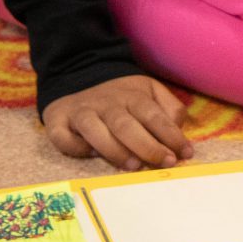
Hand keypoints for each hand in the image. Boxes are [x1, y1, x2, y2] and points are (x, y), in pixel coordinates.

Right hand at [41, 75, 192, 170]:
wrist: (80, 75)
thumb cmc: (123, 96)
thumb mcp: (150, 92)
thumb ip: (169, 108)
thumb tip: (178, 128)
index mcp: (132, 95)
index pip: (154, 115)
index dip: (170, 135)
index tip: (184, 154)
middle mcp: (107, 103)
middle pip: (126, 124)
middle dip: (147, 146)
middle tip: (165, 163)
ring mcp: (81, 111)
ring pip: (95, 130)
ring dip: (114, 149)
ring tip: (134, 166)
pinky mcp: (58, 121)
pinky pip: (63, 136)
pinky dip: (74, 147)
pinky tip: (90, 155)